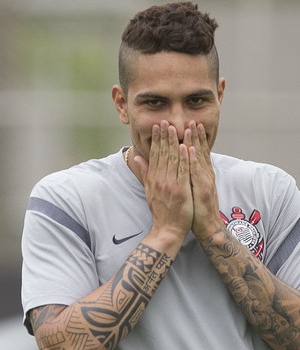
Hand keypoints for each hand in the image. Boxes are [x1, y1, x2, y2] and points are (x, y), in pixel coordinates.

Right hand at [135, 120, 192, 241]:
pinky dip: (185, 158)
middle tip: (165, 120)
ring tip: (175, 127)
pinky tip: (186, 146)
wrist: (167, 229)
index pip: (154, 155)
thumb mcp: (148, 191)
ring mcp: (170, 184)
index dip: (156, 139)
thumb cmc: (160, 210)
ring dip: (174, 142)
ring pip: (173, 159)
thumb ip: (144, 173)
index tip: (157, 126)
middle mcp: (160, 179)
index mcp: (153, 178)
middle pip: (163, 153)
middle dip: (164, 136)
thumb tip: (137, 158)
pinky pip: (183, 171)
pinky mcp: (181, 190)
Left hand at [184, 121, 223, 239]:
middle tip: (191, 118)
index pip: (196, 153)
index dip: (194, 139)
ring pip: (200, 158)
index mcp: (201, 175)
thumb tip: (182, 166)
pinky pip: (197, 173)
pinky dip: (194, 161)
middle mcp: (205, 175)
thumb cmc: (196, 208)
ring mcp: (205, 182)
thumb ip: (186, 176)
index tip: (188, 124)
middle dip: (196, 135)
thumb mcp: (191, 189)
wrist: (206, 226)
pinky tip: (190, 150)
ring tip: (192, 127)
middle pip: (200, 152)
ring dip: (196, 142)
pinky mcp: (203, 190)